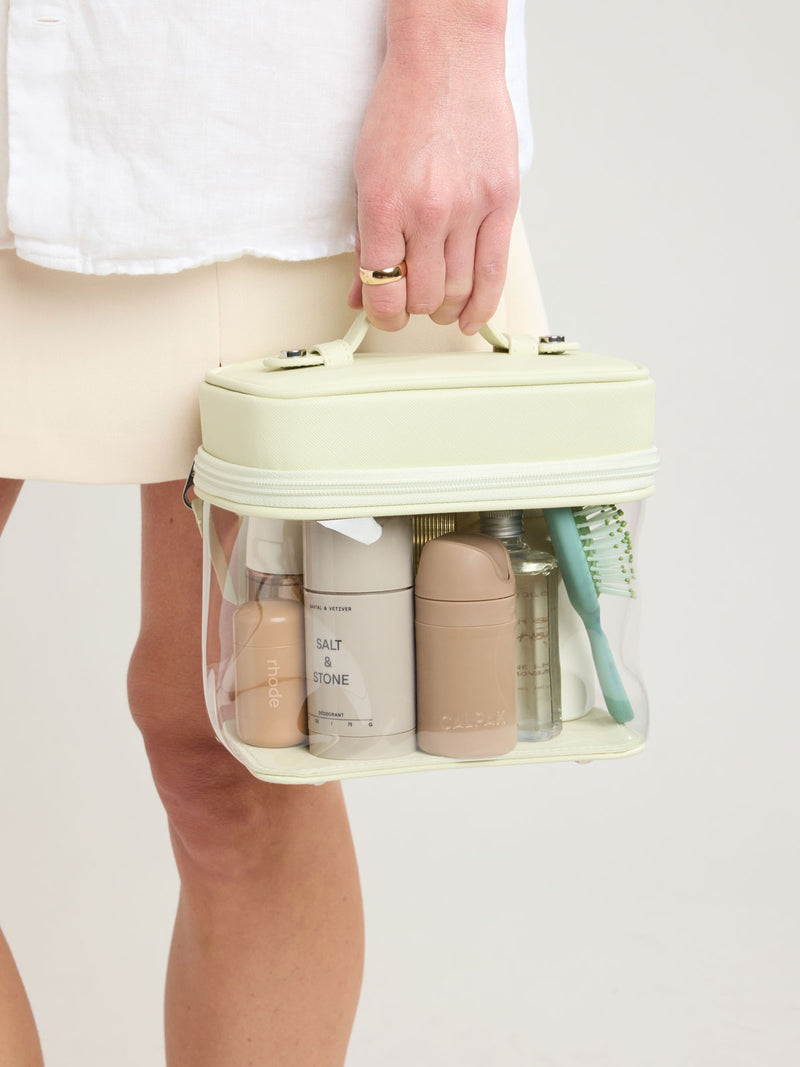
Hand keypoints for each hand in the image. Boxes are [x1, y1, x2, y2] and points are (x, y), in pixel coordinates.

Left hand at [347, 7, 518, 334]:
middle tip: (413, 300)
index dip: (383, 316)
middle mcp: (427, 210)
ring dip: (446, 308)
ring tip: (441, 305)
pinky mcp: (502, 200)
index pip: (383, 291)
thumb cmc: (403, 110)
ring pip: (459, 290)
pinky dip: (483, 304)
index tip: (384, 315)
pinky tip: (473, 316)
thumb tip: (360, 294)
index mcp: (383, 205)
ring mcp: (468, 207)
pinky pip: (495, 273)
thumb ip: (364, 242)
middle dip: (414, 309)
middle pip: (423, 297)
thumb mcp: (365, 176)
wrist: (447, 58)